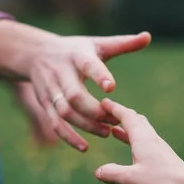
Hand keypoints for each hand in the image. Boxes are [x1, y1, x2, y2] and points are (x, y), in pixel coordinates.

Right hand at [0, 20, 150, 150]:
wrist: (35, 54)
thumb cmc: (75, 50)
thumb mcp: (97, 44)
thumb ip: (123, 44)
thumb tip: (148, 37)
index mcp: (77, 56)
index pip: (88, 65)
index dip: (99, 75)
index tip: (112, 87)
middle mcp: (61, 74)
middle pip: (74, 96)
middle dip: (95, 111)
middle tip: (115, 120)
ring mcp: (51, 90)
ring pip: (65, 112)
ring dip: (86, 125)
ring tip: (107, 132)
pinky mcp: (45, 104)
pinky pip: (55, 124)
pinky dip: (69, 137)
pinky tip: (85, 147)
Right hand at [95, 99, 183, 183]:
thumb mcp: (132, 180)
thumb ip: (113, 173)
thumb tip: (98, 171)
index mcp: (143, 139)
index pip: (127, 116)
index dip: (114, 108)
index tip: (103, 101)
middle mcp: (152, 140)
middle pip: (136, 120)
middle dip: (120, 115)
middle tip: (106, 114)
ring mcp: (160, 149)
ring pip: (142, 132)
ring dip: (127, 128)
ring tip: (113, 129)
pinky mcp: (165, 159)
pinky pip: (146, 143)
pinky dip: (135, 141)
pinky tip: (133, 150)